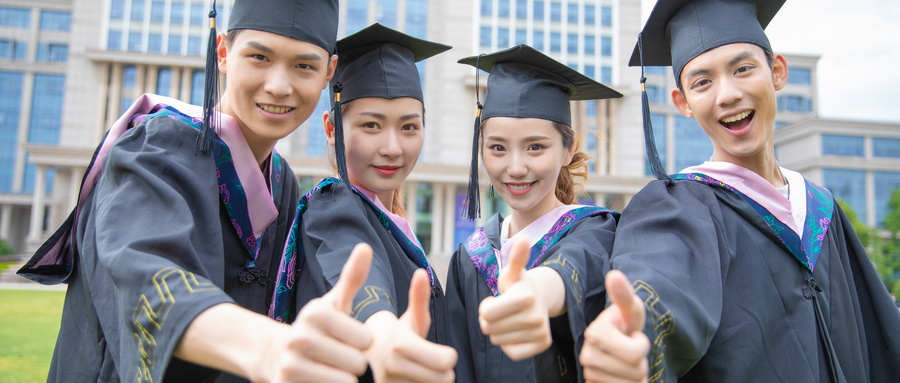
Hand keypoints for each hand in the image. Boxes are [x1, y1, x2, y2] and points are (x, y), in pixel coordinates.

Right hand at [271, 243, 375, 382]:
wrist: (278, 359)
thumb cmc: (319, 331)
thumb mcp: (335, 304)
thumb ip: (352, 278)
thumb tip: (365, 246)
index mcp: (315, 313)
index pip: (366, 340)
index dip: (363, 344)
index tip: (348, 340)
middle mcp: (299, 338)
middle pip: (358, 364)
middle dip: (355, 366)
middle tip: (340, 360)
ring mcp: (290, 366)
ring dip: (345, 380)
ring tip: (332, 371)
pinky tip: (323, 381)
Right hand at [367, 269, 457, 382]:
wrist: (365, 356)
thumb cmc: (396, 335)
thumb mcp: (409, 318)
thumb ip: (418, 298)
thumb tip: (421, 273)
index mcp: (400, 344)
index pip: (446, 362)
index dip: (448, 358)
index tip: (442, 353)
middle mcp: (391, 367)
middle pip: (444, 379)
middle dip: (442, 372)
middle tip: (430, 364)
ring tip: (418, 373)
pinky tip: (411, 382)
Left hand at [478, 237, 556, 360]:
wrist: (541, 299)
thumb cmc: (518, 285)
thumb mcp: (513, 271)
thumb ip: (515, 258)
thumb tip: (524, 238)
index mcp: (525, 297)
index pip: (485, 313)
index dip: (486, 306)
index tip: (497, 299)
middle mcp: (535, 317)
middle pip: (489, 328)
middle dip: (489, 320)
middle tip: (502, 310)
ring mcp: (541, 333)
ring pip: (498, 341)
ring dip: (498, 331)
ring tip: (510, 319)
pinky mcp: (542, 346)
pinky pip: (511, 353)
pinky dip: (508, 344)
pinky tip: (516, 332)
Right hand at [579, 270, 649, 382]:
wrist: (614, 345)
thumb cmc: (625, 326)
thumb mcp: (630, 310)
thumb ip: (624, 295)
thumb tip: (614, 274)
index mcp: (595, 333)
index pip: (636, 353)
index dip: (642, 345)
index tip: (632, 335)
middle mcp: (587, 355)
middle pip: (636, 371)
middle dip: (640, 362)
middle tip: (629, 350)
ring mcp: (589, 373)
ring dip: (635, 374)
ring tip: (626, 362)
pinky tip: (622, 375)